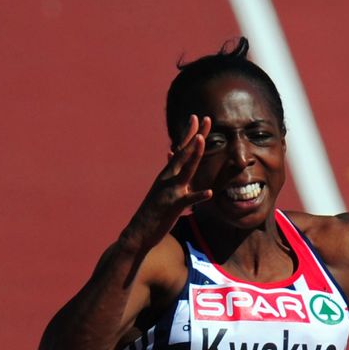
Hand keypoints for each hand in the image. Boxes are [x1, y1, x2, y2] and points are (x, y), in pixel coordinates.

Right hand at [125, 115, 212, 246]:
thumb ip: (170, 172)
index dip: (189, 133)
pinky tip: (209, 192)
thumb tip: (172, 154)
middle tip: (206, 118)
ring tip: (202, 140)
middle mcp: (168, 178)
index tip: (197, 117)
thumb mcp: (162, 187)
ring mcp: (170, 191)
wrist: (138, 232)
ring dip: (194, 154)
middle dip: (196, 135)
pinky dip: (198, 196)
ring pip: (185, 170)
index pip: (181, 149)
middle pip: (185, 153)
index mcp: (168, 174)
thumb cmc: (153, 211)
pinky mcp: (172, 206)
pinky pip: (187, 200)